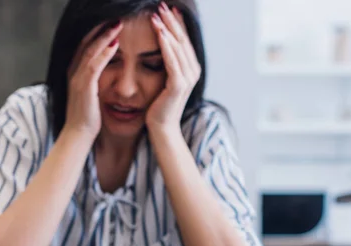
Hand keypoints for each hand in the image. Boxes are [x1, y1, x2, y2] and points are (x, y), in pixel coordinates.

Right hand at [63, 22, 122, 137]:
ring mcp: (77, 79)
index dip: (97, 33)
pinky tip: (116, 44)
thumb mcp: (90, 96)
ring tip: (118, 24)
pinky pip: (95, 65)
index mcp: (75, 73)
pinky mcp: (85, 87)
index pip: (84, 46)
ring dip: (105, 36)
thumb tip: (105, 76)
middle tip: (116, 17)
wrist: (78, 135)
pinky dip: (105, 53)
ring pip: (90, 50)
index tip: (110, 23)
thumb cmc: (87, 118)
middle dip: (101, 29)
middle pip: (86, 42)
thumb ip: (94, 82)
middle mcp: (73, 72)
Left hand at [146, 3, 200, 133]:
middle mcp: (192, 71)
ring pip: (177, 47)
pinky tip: (160, 33)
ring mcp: (187, 78)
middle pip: (182, 40)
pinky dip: (166, 46)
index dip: (176, 23)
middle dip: (171, 21)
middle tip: (162, 4)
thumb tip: (160, 46)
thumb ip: (166, 64)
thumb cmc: (159, 106)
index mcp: (190, 69)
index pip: (183, 41)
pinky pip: (172, 60)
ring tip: (157, 13)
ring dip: (167, 29)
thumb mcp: (163, 80)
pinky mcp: (178, 85)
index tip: (167, 8)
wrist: (161, 128)